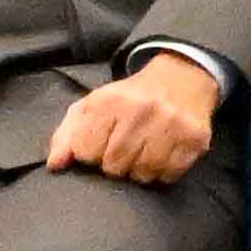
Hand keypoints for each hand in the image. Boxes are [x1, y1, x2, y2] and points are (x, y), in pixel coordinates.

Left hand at [45, 56, 220, 182]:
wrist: (181, 76)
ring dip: (139, 171)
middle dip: (114, 165)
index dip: (89, 155)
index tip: (100, 145)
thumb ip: (67, 135)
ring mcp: (172, 124)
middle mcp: (142, 110)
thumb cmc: (129, 97)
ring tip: (142, 155)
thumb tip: (55, 166)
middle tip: (122, 152)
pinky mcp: (195, 138)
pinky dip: (163, 172)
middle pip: (115, 165)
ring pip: (144, 173)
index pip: (86, 152)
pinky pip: (170, 174)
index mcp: (109, 102)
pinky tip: (162, 157)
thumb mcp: (92, 106)